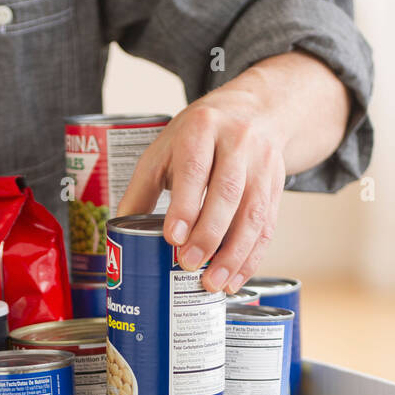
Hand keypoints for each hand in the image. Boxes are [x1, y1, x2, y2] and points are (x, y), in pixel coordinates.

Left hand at [117, 51, 350, 292]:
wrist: (256, 111)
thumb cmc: (202, 132)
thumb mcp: (165, 147)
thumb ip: (142, 188)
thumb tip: (118, 231)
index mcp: (202, 129)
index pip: (195, 169)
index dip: (186, 205)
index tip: (174, 237)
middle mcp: (237, 143)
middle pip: (227, 193)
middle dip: (209, 235)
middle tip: (190, 265)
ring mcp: (262, 165)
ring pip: (253, 213)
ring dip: (234, 254)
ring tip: (214, 283)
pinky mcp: (276, 187)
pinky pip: (268, 226)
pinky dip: (252, 257)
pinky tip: (235, 279)